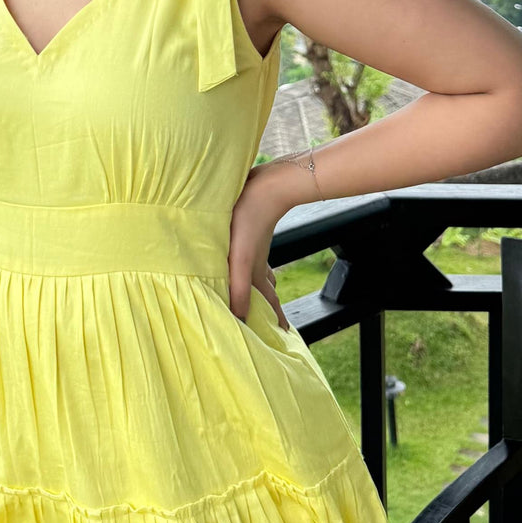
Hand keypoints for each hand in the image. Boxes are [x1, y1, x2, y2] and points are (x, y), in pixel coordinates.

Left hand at [227, 164, 291, 330]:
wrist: (268, 185)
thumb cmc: (250, 220)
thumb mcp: (241, 258)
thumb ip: (238, 288)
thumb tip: (239, 318)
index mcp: (255, 272)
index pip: (269, 303)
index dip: (276, 320)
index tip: (283, 337)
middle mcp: (256, 262)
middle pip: (266, 290)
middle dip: (269, 308)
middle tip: (276, 323)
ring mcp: (253, 246)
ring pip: (261, 272)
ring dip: (262, 286)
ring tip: (260, 295)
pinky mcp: (248, 229)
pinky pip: (252, 253)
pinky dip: (252, 262)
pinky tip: (241, 255)